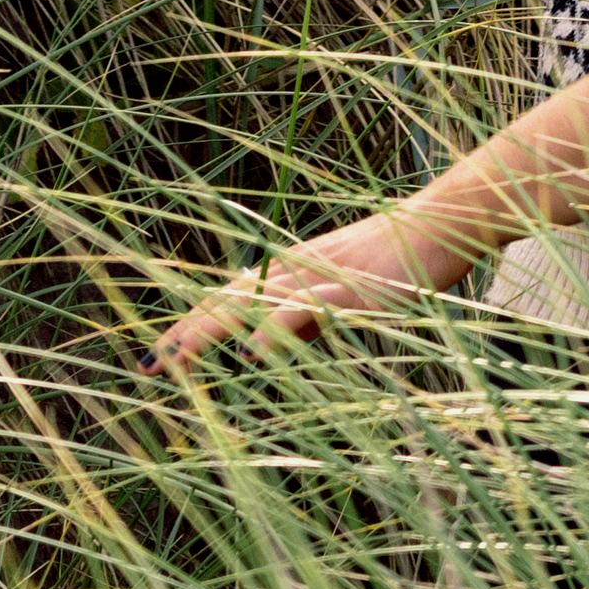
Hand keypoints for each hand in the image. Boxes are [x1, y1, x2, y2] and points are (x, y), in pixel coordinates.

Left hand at [151, 202, 480, 368]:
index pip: (228, 295)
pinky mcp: (348, 290)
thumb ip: (307, 315)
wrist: (438, 225)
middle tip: (150, 363)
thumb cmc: (397, 260)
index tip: (161, 350)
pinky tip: (252, 352)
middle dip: (186, 331)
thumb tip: (270, 345)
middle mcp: (295, 267)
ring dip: (211, 331)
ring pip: (252, 303)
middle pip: (227, 299)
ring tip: (178, 358)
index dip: (192, 321)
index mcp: (291, 267)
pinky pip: (303, 309)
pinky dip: (274, 329)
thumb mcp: (342, 291)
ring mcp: (319, 277)